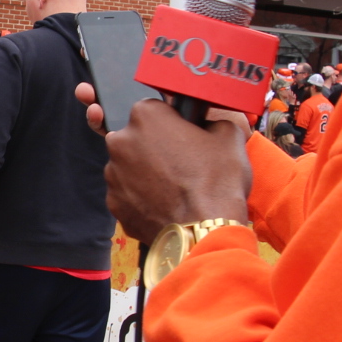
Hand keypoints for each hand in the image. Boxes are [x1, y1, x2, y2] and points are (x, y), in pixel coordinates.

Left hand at [102, 98, 250, 244]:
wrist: (205, 232)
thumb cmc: (217, 181)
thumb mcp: (229, 135)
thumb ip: (210, 120)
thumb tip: (206, 124)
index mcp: (145, 116)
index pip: (154, 109)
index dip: (172, 123)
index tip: (184, 136)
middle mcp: (120, 141)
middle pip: (137, 138)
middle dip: (154, 147)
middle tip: (181, 164)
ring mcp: (113, 175)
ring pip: (130, 167)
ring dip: (147, 173)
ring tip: (175, 188)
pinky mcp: (114, 205)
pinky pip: (129, 195)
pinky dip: (143, 198)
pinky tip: (166, 205)